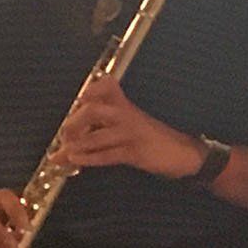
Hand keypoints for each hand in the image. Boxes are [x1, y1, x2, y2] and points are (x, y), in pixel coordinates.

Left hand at [51, 76, 201, 177]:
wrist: (184, 152)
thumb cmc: (154, 139)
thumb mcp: (133, 123)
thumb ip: (107, 123)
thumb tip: (73, 133)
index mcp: (126, 105)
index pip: (107, 87)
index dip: (91, 89)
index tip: (79, 98)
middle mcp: (127, 115)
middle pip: (94, 110)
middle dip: (73, 123)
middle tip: (64, 136)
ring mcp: (131, 133)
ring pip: (98, 136)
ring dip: (77, 146)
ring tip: (64, 154)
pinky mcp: (136, 152)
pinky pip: (108, 155)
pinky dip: (90, 158)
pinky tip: (77, 161)